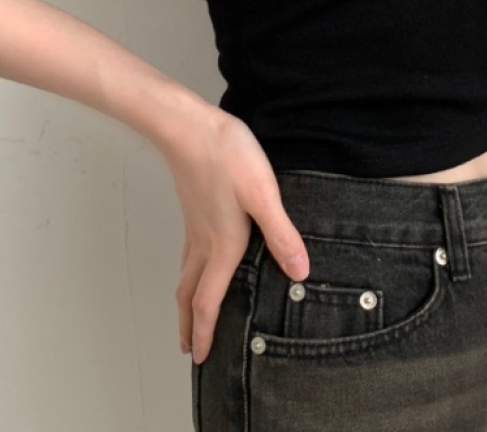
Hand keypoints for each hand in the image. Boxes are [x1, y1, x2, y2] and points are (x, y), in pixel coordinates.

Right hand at [162, 102, 309, 364]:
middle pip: (189, 294)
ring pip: (186, 274)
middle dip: (188, 324)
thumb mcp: (263, 194)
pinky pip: (188, 254)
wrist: (189, 127)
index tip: (200, 359)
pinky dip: (189, 274)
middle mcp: (204, 242)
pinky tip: (200, 263)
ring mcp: (195, 226)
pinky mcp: (194, 209)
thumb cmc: (227, 157)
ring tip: (190, 314)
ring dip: (186, 300)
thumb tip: (301, 274)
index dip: (204, 332)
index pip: (208, 301)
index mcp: (222, 246)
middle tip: (187, 348)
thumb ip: (282, 235)